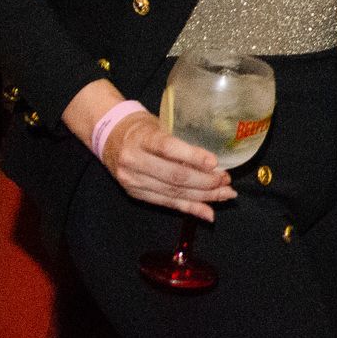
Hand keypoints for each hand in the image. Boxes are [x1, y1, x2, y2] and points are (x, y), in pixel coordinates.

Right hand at [101, 112, 234, 220]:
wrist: (109, 138)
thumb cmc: (142, 128)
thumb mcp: (160, 125)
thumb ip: (181, 140)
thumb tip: (214, 160)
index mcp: (141, 139)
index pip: (168, 148)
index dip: (193, 157)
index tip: (215, 162)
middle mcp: (134, 161)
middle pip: (174, 176)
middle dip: (205, 181)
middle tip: (226, 180)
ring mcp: (133, 180)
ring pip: (173, 193)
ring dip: (203, 197)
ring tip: (225, 194)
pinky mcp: (135, 194)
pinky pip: (166, 203)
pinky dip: (189, 208)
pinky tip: (208, 212)